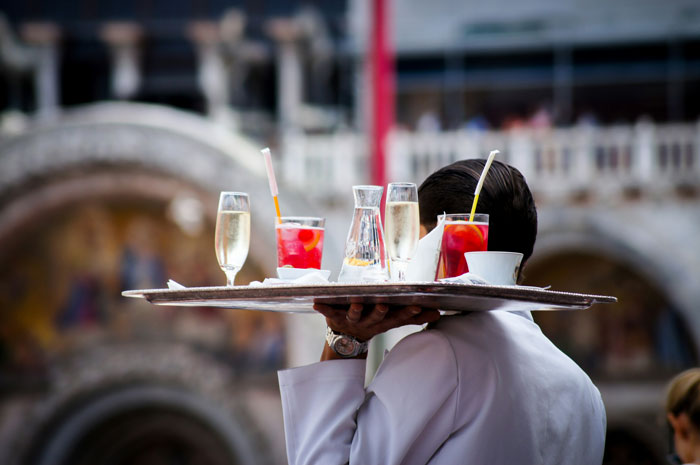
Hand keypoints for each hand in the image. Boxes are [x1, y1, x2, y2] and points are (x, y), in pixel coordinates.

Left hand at [314, 302, 440, 342]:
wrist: (346, 340)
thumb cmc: (372, 322)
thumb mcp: (392, 320)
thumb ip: (413, 316)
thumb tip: (437, 314)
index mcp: (383, 321)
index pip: (398, 318)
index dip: (407, 314)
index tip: (417, 307)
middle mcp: (368, 322)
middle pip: (376, 317)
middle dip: (380, 311)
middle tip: (384, 304)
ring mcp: (351, 320)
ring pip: (354, 314)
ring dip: (355, 309)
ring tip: (356, 302)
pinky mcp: (335, 317)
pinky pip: (328, 312)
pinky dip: (322, 308)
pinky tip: (316, 302)